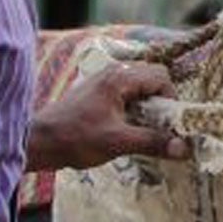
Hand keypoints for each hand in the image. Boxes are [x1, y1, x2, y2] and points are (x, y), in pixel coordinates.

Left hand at [27, 61, 188, 171]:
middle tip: (158, 126)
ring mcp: (102, 81)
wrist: (38, 142)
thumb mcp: (118, 142)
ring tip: (142, 129)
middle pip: (152, 77)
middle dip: (161, 101)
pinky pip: (125, 92)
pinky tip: (126, 127)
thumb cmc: (75, 139)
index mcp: (119, 78)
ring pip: (139, 85)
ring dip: (147, 105)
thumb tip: (184, 148)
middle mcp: (112, 73)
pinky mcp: (96, 92)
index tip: (168, 123)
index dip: (171, 99)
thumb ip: (152, 142)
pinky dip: (133, 106)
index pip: (161, 77)